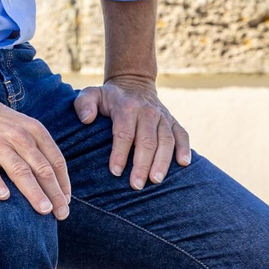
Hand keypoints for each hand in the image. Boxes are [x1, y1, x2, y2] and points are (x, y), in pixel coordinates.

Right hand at [0, 90, 70, 217]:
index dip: (63, 184)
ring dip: (33, 191)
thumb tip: (55, 181)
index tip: (66, 202)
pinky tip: (4, 197)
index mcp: (34, 131)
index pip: (56, 161)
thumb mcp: (23, 126)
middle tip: (62, 214)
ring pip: (19, 170)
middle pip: (42, 168)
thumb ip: (38, 149)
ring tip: (44, 210)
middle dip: (54, 193)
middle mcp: (19, 136)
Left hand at [74, 76, 190, 188]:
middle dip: (142, 164)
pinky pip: (183, 135)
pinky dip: (184, 148)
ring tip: (156, 180)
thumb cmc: (109, 97)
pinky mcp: (173, 121)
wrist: (133, 83)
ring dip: (163, 162)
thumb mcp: (92, 94)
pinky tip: (183, 163)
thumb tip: (86, 120)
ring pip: (166, 140)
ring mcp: (162, 117)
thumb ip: (84, 104)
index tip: (115, 172)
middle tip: (136, 185)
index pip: (124, 133)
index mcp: (126, 107)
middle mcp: (147, 111)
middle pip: (147, 141)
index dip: (120, 153)